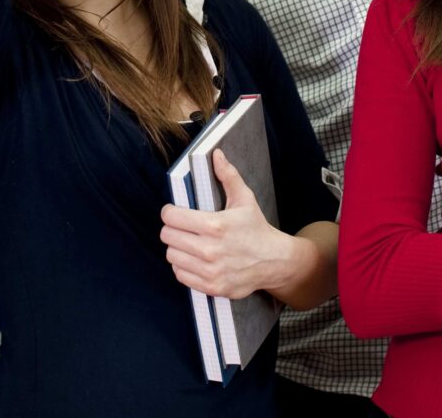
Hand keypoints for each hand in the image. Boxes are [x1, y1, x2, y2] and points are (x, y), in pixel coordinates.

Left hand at [160, 150, 290, 298]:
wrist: (274, 261)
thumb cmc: (256, 228)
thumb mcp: (244, 199)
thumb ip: (228, 175)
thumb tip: (216, 154)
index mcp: (215, 225)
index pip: (171, 217)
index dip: (170, 212)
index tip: (175, 212)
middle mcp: (210, 250)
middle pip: (167, 236)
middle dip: (172, 229)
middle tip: (181, 226)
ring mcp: (210, 271)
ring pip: (172, 256)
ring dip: (177, 248)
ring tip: (188, 242)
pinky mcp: (211, 287)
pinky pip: (180, 275)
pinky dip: (183, 266)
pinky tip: (194, 258)